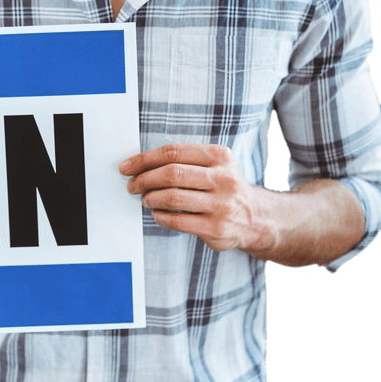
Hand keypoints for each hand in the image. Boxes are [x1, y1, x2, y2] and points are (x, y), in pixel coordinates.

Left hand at [119, 143, 266, 253]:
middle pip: (171, 174)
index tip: (127, 166)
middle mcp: (223, 179)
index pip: (173, 152)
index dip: (144, 159)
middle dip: (144, 179)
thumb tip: (139, 164)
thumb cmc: (223, 187)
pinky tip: (157, 213)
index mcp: (220, 156)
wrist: (255, 218)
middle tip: (132, 185)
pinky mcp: (216, 228)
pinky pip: (177, 221)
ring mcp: (221, 205)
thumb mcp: (214, 165)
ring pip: (172, 198)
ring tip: (145, 199)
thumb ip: (184, 160)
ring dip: (150, 198)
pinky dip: (160, 216)